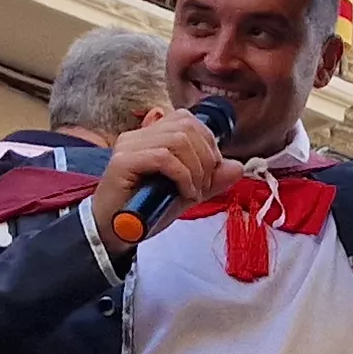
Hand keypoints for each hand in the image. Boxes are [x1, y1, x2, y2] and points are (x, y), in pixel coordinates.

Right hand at [86, 106, 239, 247]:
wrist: (115, 234)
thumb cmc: (146, 212)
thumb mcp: (186, 194)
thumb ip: (211, 180)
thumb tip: (237, 166)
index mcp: (151, 135)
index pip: (186, 118)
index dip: (208, 142)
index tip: (211, 172)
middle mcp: (138, 135)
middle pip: (186, 126)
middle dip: (205, 157)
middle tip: (203, 185)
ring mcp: (128, 146)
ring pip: (177, 140)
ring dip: (195, 169)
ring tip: (193, 192)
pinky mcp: (123, 162)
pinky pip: (163, 157)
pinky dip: (182, 176)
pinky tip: (183, 193)